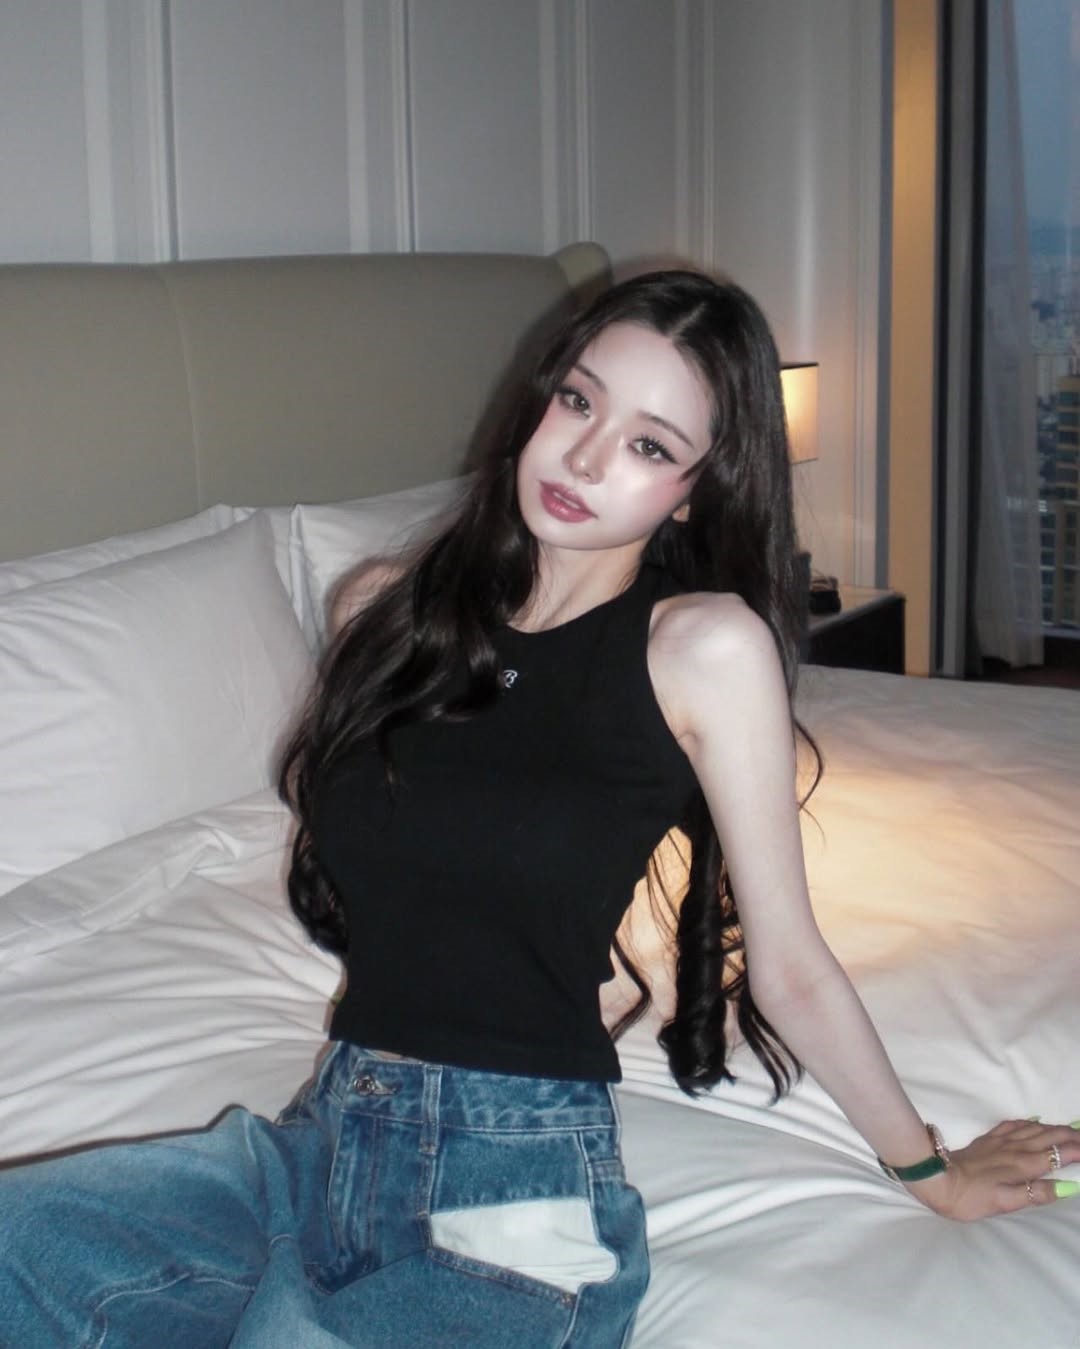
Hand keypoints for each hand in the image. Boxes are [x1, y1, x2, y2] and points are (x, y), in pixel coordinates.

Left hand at [903, 1119, 1079, 1219]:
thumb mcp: (1006, 1203)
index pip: (1058, 1153)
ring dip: (1054, 1127)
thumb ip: (1036, 1194)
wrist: (939, 1179)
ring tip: (1069, 1128)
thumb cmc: (973, 1197)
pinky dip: (1028, 1123)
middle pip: (1050, 1135)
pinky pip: (1013, 1125)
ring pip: (1034, 1128)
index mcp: (1024, 1165)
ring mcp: (1001, 1141)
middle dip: (1071, 1134)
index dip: (1077, 1150)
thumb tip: (1065, 1187)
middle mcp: (1016, 1148)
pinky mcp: (988, 1139)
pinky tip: (1033, 1122)